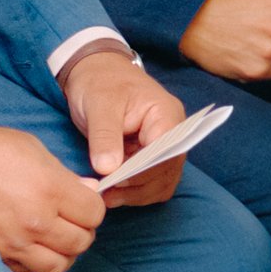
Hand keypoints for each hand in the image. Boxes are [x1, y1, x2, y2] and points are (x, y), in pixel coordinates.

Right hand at [0, 120, 104, 271]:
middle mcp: (35, 221)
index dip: (93, 207)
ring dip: (62, 253)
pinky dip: (35, 262)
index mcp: (49, 189)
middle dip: (82, 231)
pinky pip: (28, 270)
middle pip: (81, 242)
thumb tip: (86, 192)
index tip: (84, 203)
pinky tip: (30, 246)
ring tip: (54, 239)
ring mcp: (14, 241)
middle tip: (72, 221)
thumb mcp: (30, 148)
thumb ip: (63, 174)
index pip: (94, 214)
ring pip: (58, 265)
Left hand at [60, 45, 186, 202]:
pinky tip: (114, 194)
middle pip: (166, 171)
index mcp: (166, 114)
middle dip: (137, 187)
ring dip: (136, 195)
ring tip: (106, 196)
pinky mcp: (152, 160)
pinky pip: (153, 185)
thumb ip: (104, 136)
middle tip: (106, 193)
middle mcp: (173, 134)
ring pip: (161, 183)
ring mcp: (165, 148)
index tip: (115, 180)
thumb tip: (108, 169)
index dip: (143, 171)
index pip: (166, 151)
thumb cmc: (100, 83)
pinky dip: (136, 194)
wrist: (97, 74)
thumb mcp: (99, 104)